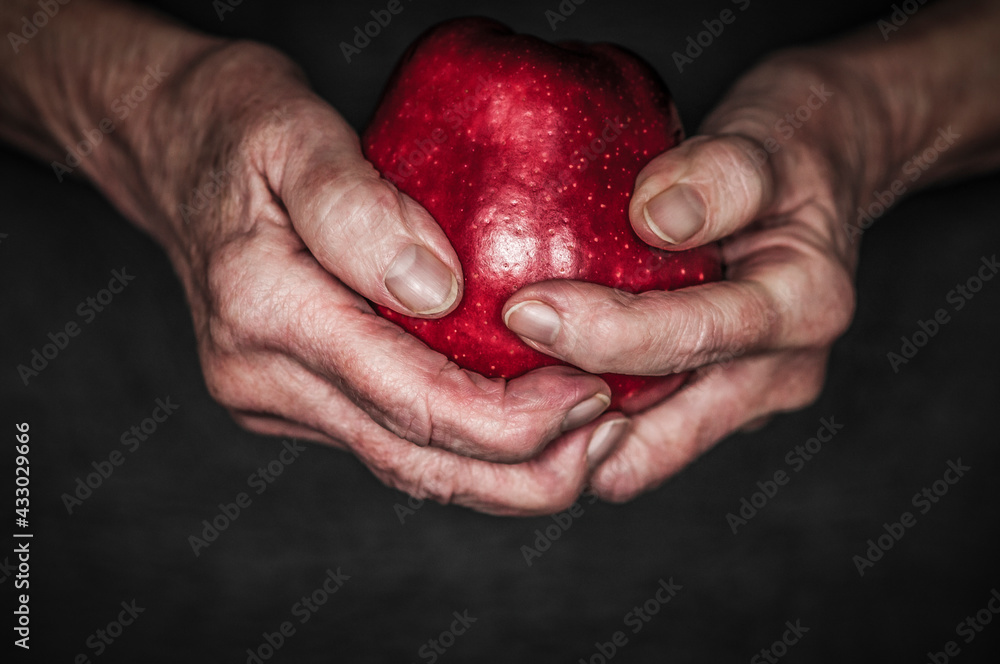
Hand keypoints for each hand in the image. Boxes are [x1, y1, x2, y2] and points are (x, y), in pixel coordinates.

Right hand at [144, 43, 613, 514]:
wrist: (162, 147)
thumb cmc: (230, 122)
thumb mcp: (289, 129)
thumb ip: (358, 208)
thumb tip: (440, 287)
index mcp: (265, 311)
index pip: (411, 400)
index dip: (514, 420)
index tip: (593, 396)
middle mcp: (261, 375)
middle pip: (415, 460)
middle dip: (524, 469)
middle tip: (609, 437)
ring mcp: (272, 395)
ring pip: (404, 466)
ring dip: (501, 474)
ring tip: (586, 445)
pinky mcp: (289, 396)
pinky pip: (387, 439)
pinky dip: (461, 447)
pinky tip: (522, 427)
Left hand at [503, 52, 867, 500]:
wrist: (825, 170)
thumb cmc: (792, 146)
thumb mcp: (767, 137)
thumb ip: (720, 175)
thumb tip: (656, 218)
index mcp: (805, 306)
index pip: (693, 337)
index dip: (603, 334)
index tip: (521, 308)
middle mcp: (782, 370)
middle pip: (663, 429)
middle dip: (572, 415)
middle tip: (489, 381)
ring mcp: (747, 396)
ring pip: (644, 452)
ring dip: (575, 434)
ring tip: (499, 399)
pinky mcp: (713, 402)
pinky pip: (640, 430)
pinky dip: (587, 419)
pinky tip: (531, 385)